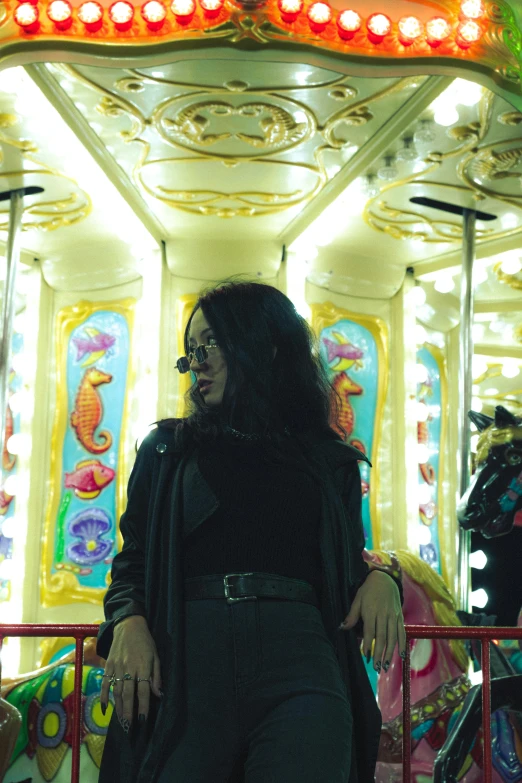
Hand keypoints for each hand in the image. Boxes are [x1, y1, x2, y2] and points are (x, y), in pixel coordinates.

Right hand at [100, 615, 161, 731]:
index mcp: (143, 666)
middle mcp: (129, 668)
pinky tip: (105, 708)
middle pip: (128, 693)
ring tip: (121, 721)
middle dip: (129, 712)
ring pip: (116, 691)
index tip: (143, 720)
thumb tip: (158, 694)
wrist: (128, 626)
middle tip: (129, 727)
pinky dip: (103, 696)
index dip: (143, 706)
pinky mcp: (108, 665)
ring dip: (118, 707)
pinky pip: (105, 683)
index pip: (144, 690)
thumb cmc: (145, 642)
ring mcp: (117, 667)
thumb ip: (156, 675)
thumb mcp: (155, 656)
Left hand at [339, 570, 405, 672]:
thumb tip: (342, 627)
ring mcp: (393, 616)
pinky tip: (401, 655)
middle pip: (382, 637)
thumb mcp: (357, 600)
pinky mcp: (399, 616)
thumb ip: (352, 615)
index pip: (370, 632)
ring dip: (390, 652)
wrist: (385, 579)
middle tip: (376, 667)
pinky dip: (402, 643)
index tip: (366, 656)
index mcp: (371, 611)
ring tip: (385, 665)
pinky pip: (401, 632)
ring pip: (392, 637)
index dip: (368, 645)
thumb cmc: (368, 590)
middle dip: (379, 653)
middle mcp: (383, 614)